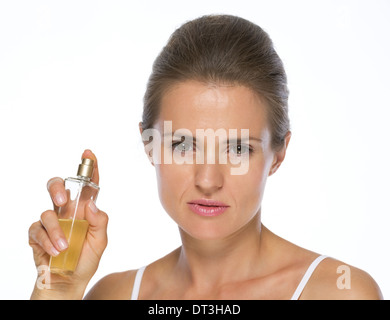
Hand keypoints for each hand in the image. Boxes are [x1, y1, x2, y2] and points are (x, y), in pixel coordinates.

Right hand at [28, 149, 107, 298]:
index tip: (88, 154)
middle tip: (62, 200)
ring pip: (46, 211)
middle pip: (57, 187)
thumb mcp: (100, 241)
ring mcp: (50, 222)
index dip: (88, 168)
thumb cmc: (86, 258)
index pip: (86, 186)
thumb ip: (100, 222)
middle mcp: (66, 211)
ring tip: (64, 246)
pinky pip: (37, 230)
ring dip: (56, 230)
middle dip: (58, 187)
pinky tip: (55, 250)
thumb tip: (92, 204)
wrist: (69, 281)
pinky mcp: (37, 234)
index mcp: (84, 210)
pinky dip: (47, 241)